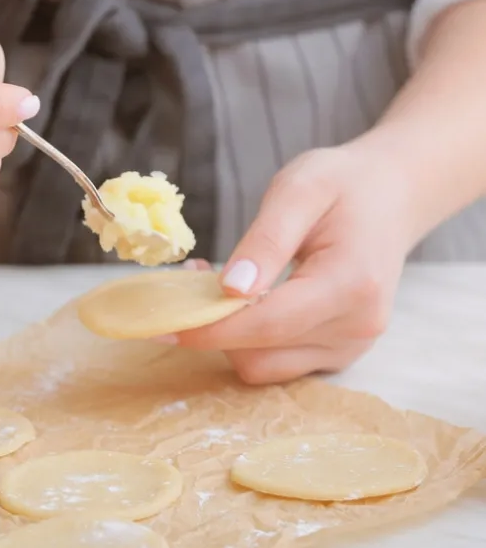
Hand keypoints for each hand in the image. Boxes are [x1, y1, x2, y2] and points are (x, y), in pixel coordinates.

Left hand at [168, 144, 415, 384]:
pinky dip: (248, 339)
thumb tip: (230, 288)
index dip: (210, 328)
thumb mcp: (299, 189)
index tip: (161, 320)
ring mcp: (350, 346)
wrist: (391, 196)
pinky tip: (240, 300)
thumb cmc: (344, 184)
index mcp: (351, 285)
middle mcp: (356, 328)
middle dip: (213, 329)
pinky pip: (279, 361)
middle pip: (262, 356)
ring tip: (213, 285)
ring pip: (266, 367)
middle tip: (188, 280)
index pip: (268, 324)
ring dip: (227, 336)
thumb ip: (265, 240)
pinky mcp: (338, 352)